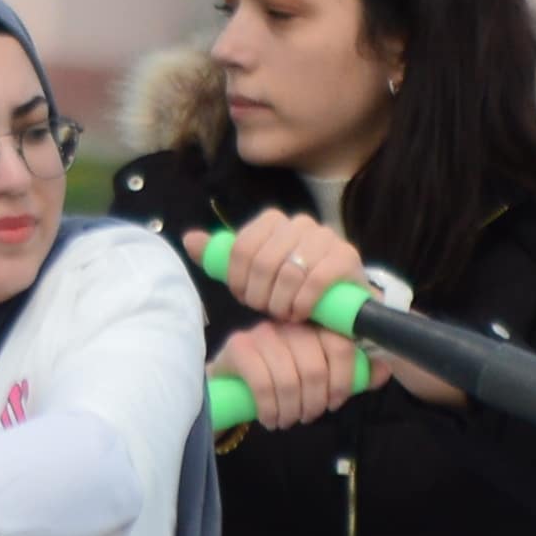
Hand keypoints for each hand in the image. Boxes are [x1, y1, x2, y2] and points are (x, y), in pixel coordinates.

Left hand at [206, 209, 365, 322]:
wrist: (336, 299)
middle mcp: (300, 223)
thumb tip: (189, 239)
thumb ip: (222, 256)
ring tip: (282, 314)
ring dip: (280, 302)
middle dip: (258, 294)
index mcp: (273, 221)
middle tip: (263, 310)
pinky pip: (315, 280)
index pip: (241, 247)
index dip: (237, 278)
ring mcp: (326, 237)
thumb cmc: (288, 285)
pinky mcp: (346, 257)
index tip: (243, 296)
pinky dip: (303, 302)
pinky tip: (300, 313)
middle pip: (263, 261)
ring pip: (288, 272)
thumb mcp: (252, 271)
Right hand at [217, 320, 363, 429]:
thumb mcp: (321, 375)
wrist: (231, 379)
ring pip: (290, 379)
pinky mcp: (239, 346)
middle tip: (307, 417)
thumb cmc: (282, 375)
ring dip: (291, 410)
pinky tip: (270, 419)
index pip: (341, 346)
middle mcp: (291, 323)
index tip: (334, 403)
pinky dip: (270, 409)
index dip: (343, 381)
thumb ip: (354, 373)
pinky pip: (262, 383)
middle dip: (314, 403)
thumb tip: (384, 370)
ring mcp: (263, 331)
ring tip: (288, 420)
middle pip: (316, 367)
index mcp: (315, 324)